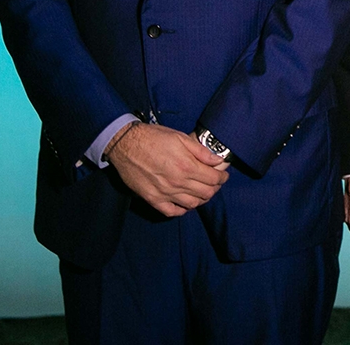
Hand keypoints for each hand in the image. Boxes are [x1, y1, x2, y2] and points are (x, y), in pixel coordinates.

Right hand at [106, 123, 229, 216]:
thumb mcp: (180, 138)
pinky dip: (182, 210)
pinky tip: (185, 203)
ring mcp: (165, 193)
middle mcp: (178, 183)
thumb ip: (201, 151)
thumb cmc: (153, 137)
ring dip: (201, 199)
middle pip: (205, 194)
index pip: (213, 179)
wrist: (125, 144)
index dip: (222, 178)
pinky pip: (172, 212)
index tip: (223, 175)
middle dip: (214, 189)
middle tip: (215, 183)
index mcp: (187, 166)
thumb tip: (218, 160)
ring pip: (192, 204)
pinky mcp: (153, 199)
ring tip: (202, 192)